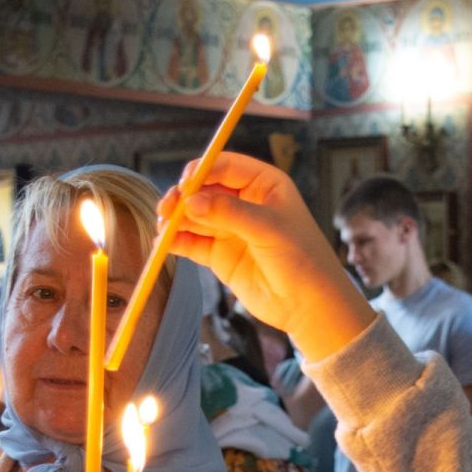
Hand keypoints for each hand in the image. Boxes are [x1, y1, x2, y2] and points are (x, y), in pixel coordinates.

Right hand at [160, 153, 375, 363]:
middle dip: (184, 197)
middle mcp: (244, 203)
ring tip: (163, 225)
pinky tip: (164, 241)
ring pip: (195, 216)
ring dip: (176, 218)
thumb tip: (191, 202)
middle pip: (204, 190)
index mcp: (263, 185)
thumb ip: (229, 213)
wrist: (308, 305)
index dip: (203, 171)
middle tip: (168, 207)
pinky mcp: (219, 255)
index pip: (226, 166)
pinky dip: (176, 240)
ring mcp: (230, 229)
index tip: (185, 184)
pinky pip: (192, 242)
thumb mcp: (268, 229)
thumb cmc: (301, 259)